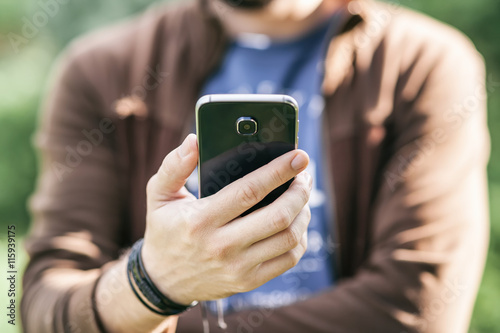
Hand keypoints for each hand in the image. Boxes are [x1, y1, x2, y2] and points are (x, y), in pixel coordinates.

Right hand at [142, 134, 311, 304]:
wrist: (164, 280)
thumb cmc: (165, 230)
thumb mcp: (159, 195)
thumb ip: (174, 166)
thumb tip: (194, 141)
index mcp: (201, 220)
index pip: (249, 191)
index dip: (278, 171)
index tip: (298, 156)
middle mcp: (222, 246)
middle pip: (278, 216)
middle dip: (300, 191)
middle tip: (304, 175)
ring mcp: (238, 267)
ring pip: (289, 237)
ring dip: (304, 212)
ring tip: (301, 195)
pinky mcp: (249, 281)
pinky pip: (288, 259)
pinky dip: (300, 237)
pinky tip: (297, 221)